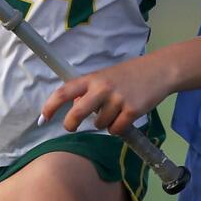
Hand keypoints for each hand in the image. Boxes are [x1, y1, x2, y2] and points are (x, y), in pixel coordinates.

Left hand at [39, 54, 172, 135]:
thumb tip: (74, 110)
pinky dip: (119, 128)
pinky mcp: (132, 110)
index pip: (65, 91)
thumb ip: (90, 91)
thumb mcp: (105, 77)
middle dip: (71, 124)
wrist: (158, 71)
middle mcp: (102, 87)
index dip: (50, 105)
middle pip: (77, 113)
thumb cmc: (128, 75)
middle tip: (71, 127)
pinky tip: (126, 116)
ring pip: (100, 125)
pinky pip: (116, 130)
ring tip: (116, 110)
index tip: (42, 118)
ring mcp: (118, 99)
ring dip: (105, 123)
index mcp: (92, 78)